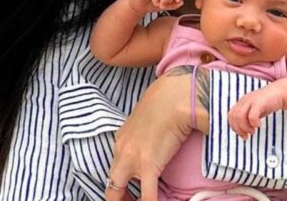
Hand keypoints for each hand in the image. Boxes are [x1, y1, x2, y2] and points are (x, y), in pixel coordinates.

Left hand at [106, 73, 194, 200]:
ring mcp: (131, 158)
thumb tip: (158, 140)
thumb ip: (146, 134)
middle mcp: (121, 149)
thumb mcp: (149, 119)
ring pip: (118, 191)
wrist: (175, 96)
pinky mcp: (148, 165)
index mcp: (122, 138)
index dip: (121, 183)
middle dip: (118, 197)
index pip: (116, 166)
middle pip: (111, 183)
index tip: (129, 190)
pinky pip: (147, 196)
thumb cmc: (167, 100)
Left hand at [227, 85, 283, 139]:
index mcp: (241, 103)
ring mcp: (251, 101)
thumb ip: (247, 117)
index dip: (235, 128)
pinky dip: (254, 123)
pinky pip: (251, 115)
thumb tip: (242, 131)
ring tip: (253, 131)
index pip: (231, 116)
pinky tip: (259, 125)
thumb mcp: (255, 110)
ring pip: (239, 116)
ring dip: (245, 127)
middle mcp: (244, 101)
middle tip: (247, 135)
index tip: (243, 135)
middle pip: (233, 117)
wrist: (280, 92)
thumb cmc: (267, 103)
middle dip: (239, 130)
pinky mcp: (259, 102)